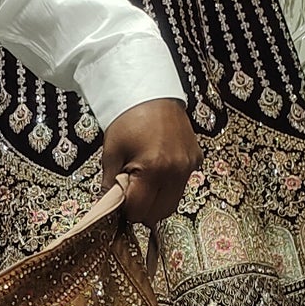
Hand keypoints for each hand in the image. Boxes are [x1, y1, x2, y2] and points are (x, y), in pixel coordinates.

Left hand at [100, 98, 201, 224]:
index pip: (140, 210)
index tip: (119, 204)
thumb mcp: (111, 153)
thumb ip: (110, 185)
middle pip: (159, 213)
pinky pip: (182, 185)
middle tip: (130, 197)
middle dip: (142, 210)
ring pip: (172, 203)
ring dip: (156, 201)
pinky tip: (157, 172)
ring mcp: (188, 166)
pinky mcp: (195, 160)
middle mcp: (176, 170)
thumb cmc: (129, 119)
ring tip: (142, 184)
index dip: (126, 211)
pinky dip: (168, 186)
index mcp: (153, 168)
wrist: (151, 92)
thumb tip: (108, 208)